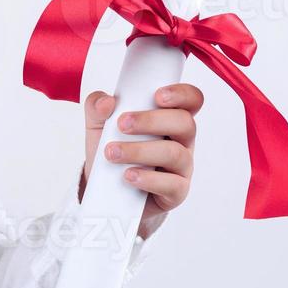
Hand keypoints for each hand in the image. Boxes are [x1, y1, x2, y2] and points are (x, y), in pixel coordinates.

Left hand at [81, 84, 203, 239]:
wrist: (106, 191)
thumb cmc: (113, 149)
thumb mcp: (98, 125)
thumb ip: (97, 107)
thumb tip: (106, 102)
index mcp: (169, 117)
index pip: (190, 100)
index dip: (181, 94)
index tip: (157, 95)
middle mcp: (181, 140)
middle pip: (184, 123)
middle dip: (151, 121)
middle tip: (121, 124)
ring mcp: (182, 167)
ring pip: (175, 153)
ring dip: (140, 151)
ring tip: (112, 153)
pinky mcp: (176, 192)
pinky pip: (172, 185)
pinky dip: (148, 179)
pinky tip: (128, 175)